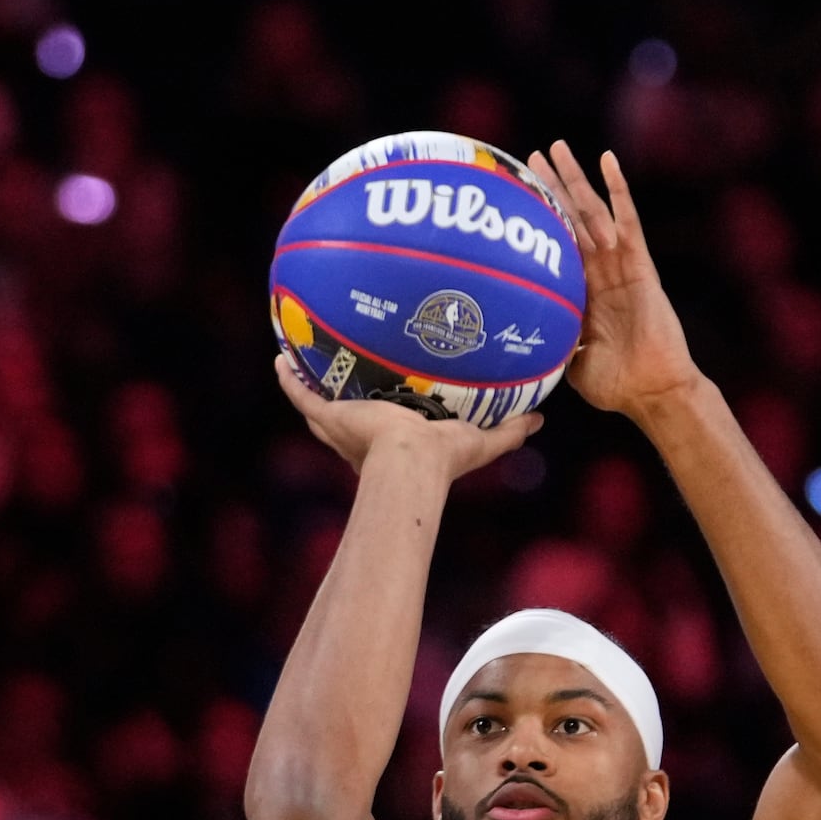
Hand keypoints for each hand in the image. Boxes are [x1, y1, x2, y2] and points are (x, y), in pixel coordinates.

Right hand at [274, 355, 540, 479]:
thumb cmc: (443, 460)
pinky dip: (289, 379)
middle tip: (338, 369)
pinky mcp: (330, 418)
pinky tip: (280, 357)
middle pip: (346, 416)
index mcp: (394, 444)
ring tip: (301, 356)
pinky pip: (302, 396)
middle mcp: (363, 437)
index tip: (387, 396)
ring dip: (309, 383)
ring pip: (319, 405)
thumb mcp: (481, 441)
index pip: (384, 428)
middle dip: (341, 399)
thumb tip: (541, 419)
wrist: (411, 463)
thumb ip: (509, 432)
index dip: (383, 414)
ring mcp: (343, 427)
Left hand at [527, 142, 698, 422]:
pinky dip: (618, 189)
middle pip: (571, 220)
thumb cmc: (616, 385)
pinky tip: (607, 159)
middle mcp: (599, 272)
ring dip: (576, 178)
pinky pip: (628, 220)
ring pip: (593, 211)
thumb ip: (552, 345)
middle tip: (531, 158)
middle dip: (552, 188)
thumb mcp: (570, 364)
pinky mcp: (640, 263)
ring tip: (557, 147)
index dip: (540, 223)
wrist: (651, 391)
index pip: (557, 248)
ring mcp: (619, 265)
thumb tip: (517, 344)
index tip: (517, 199)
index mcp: (583, 293)